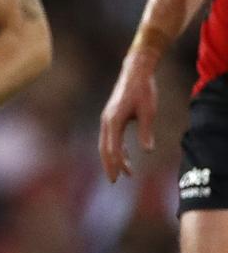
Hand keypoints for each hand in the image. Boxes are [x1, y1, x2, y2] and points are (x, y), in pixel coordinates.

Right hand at [98, 50, 158, 182]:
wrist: (135, 71)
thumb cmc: (143, 90)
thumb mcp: (148, 111)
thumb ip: (145, 131)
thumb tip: (146, 151)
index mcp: (113, 120)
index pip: (112, 148)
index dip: (118, 163)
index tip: (124, 176)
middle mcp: (107, 120)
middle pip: (104, 148)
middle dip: (109, 164)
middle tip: (113, 181)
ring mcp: (107, 118)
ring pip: (106, 143)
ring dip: (114, 158)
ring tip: (125, 172)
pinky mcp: (111, 116)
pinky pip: (111, 137)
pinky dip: (117, 148)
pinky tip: (127, 156)